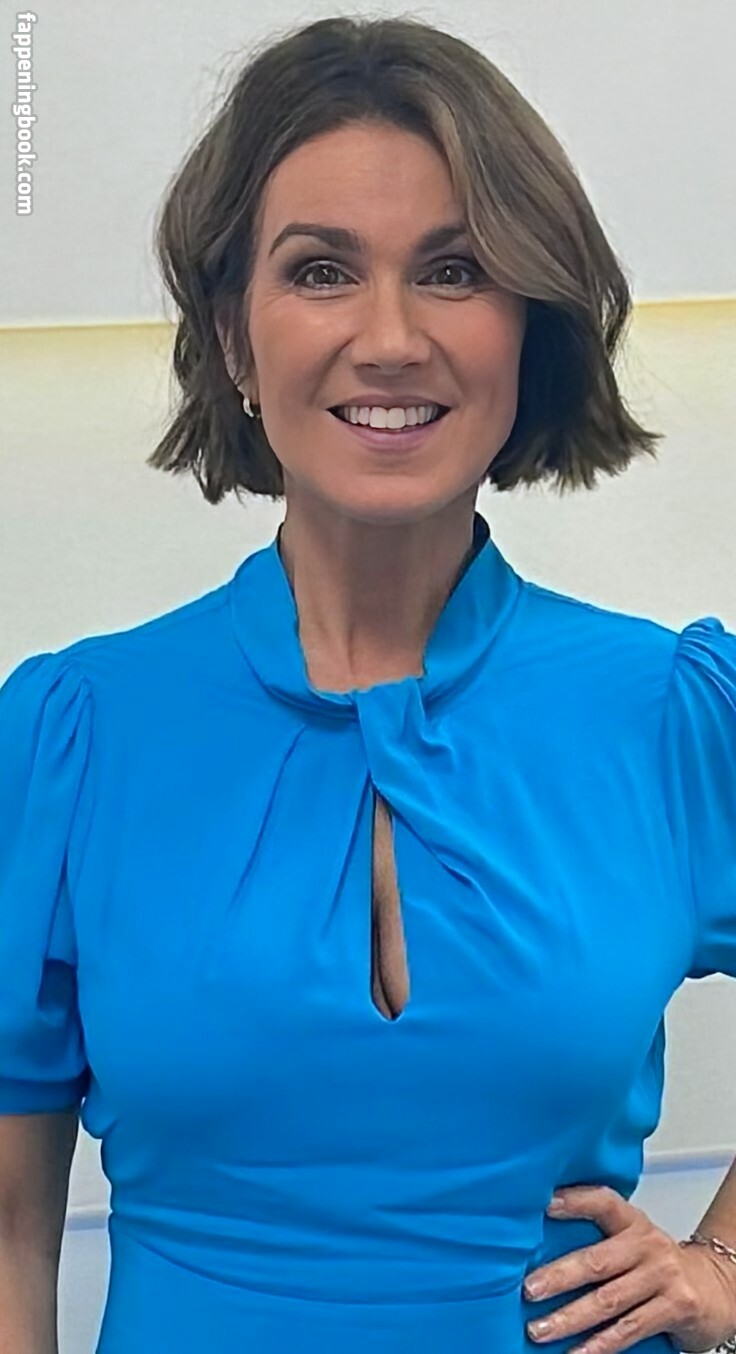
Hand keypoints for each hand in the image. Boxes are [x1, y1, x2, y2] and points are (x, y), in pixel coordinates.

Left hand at [522, 1184, 735, 1352]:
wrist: (714, 1288)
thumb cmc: (659, 1265)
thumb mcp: (634, 1243)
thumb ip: (600, 1243)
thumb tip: (540, 1252)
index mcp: (632, 1222)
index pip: (602, 1201)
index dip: (574, 1201)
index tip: (544, 1204)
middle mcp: (647, 1244)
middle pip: (597, 1260)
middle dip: (559, 1277)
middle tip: (528, 1289)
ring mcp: (662, 1276)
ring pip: (609, 1300)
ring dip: (570, 1318)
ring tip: (540, 1329)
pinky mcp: (676, 1307)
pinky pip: (630, 1329)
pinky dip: (600, 1344)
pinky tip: (577, 1353)